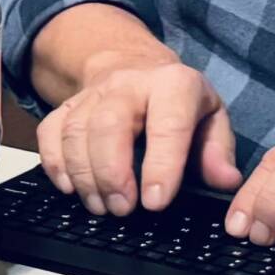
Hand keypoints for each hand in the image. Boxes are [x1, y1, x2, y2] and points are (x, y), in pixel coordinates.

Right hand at [38, 49, 238, 213]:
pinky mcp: (65, 106)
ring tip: (100, 206)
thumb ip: (217, 151)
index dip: (161, 166)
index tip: (156, 202)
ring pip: (75, 132)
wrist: (132, 65)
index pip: (167, 125)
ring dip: (84, 176)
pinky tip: (70, 188)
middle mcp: (128, 84)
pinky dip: (55, 164)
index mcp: (173, 85)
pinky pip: (49, 133)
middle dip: (111, 173)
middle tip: (122, 209)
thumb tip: (225, 181)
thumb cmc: (177, 102)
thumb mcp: (211, 117)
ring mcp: (91, 94)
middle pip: (108, 126)